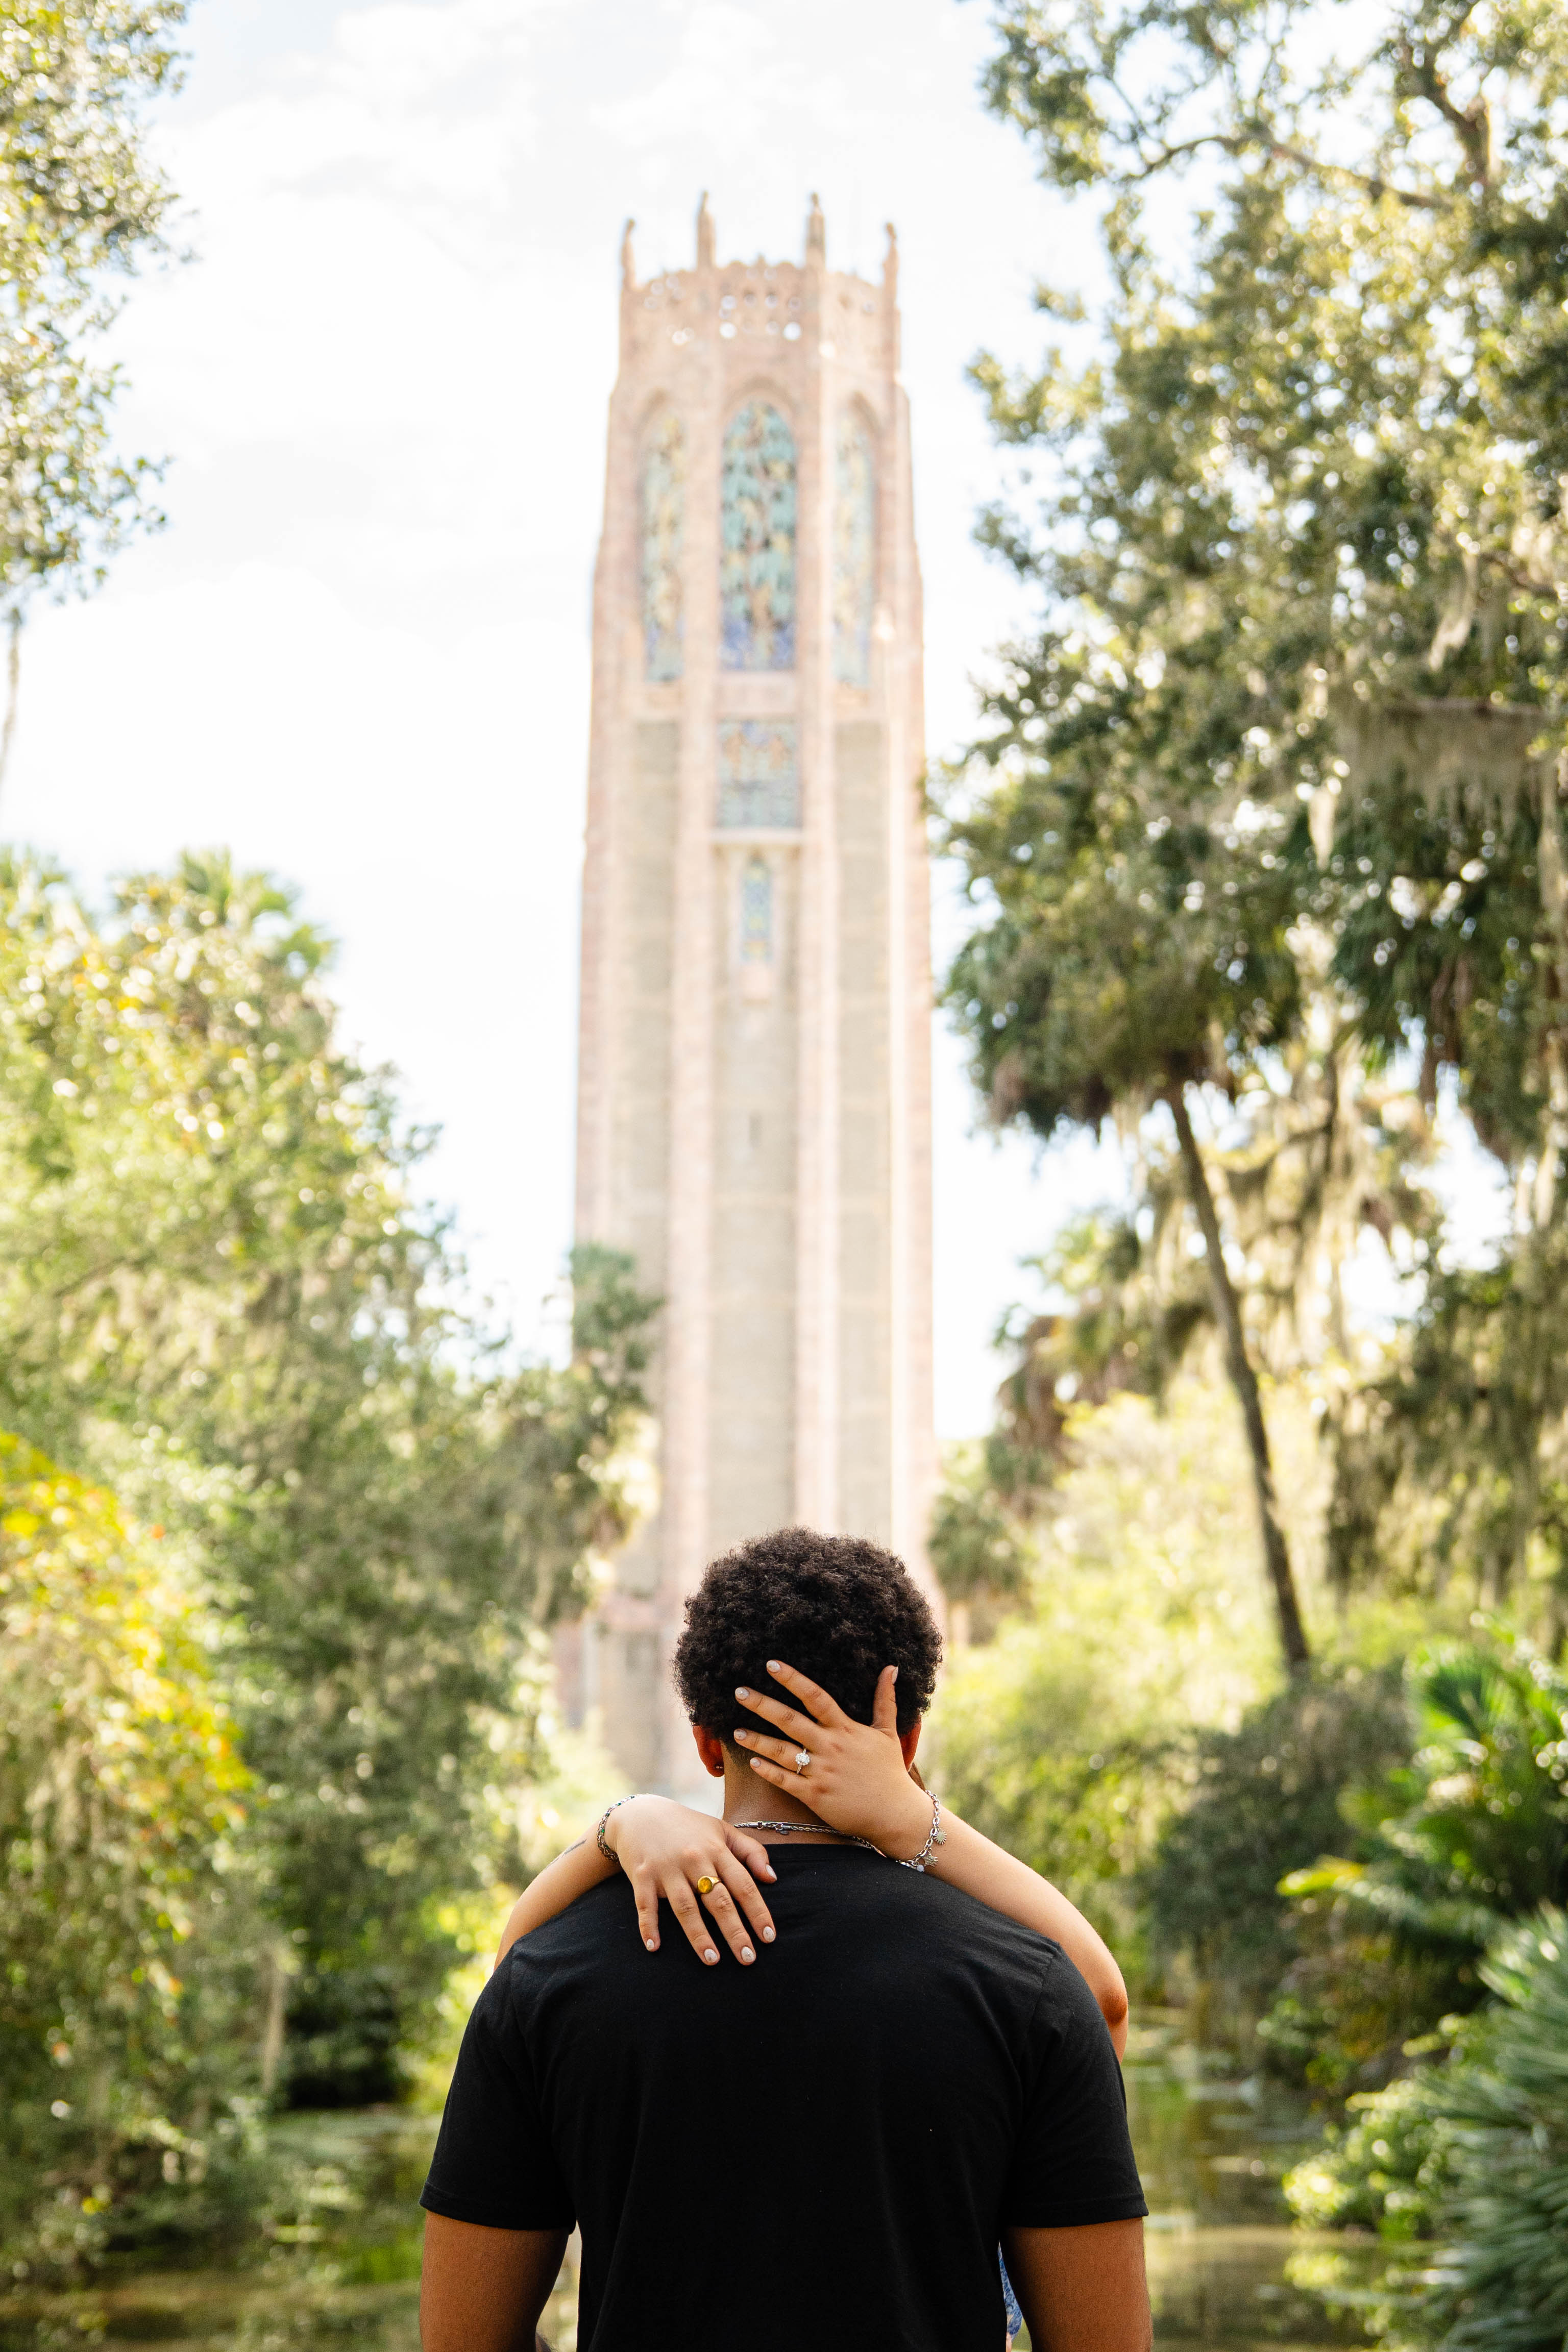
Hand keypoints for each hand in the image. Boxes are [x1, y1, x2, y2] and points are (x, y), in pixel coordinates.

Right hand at [605, 1795, 777, 1966]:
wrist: (640, 1812)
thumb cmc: (687, 1826)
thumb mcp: (721, 1830)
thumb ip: (750, 1851)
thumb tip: (772, 1878)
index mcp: (715, 1849)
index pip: (743, 1884)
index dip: (757, 1912)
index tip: (768, 1937)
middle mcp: (693, 1859)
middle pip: (718, 1900)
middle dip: (734, 1931)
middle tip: (748, 1958)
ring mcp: (666, 1868)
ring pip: (685, 1907)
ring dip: (699, 1935)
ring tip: (712, 1960)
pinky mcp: (642, 1875)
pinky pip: (646, 1905)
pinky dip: (649, 1926)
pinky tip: (655, 1946)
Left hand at [733, 1661, 933, 1858]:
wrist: (895, 1814)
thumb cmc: (890, 1772)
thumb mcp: (888, 1732)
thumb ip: (885, 1699)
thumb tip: (891, 1667)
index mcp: (845, 1729)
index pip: (815, 1697)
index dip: (793, 1679)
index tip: (771, 1664)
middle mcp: (830, 1746)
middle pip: (790, 1720)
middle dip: (762, 1704)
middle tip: (738, 1691)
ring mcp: (821, 1772)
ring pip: (782, 1751)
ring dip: (757, 1740)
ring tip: (735, 1731)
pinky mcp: (815, 1796)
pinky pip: (786, 1781)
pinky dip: (768, 1772)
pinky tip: (752, 1763)